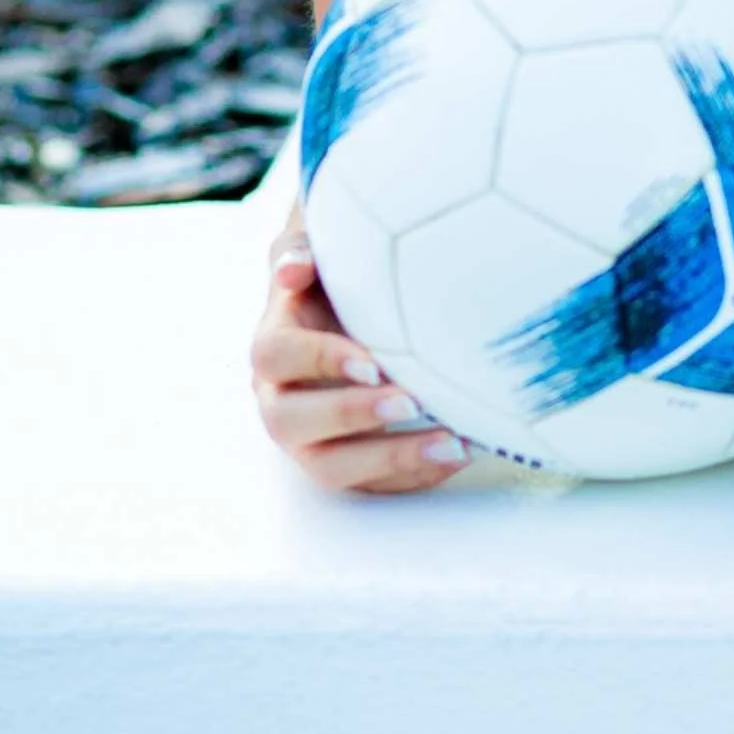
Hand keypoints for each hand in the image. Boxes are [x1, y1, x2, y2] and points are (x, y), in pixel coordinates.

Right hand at [250, 213, 471, 493]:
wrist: (359, 306)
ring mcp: (309, 439)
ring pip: (332, 467)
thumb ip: (302, 249)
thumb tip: (295, 269)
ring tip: (452, 445)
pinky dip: (415, 473)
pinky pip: (373, 484)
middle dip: (353, 415)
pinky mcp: (346, 464)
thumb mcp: (319, 248)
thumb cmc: (338, 275)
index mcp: (273, 345)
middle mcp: (280, 399)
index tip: (373, 362)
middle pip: (293, 422)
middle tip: (411, 403)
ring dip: (391, 458)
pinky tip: (460, 452)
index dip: (321, 360)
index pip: (277, 357)